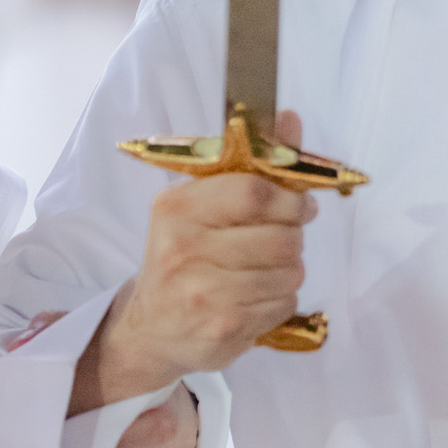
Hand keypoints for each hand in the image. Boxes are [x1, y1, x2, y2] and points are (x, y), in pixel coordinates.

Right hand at [69, 111, 315, 410]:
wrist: (149, 330)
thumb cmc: (183, 257)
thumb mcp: (202, 204)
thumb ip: (252, 162)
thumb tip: (291, 117)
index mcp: (177, 207)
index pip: (253, 192)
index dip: (290, 199)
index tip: (298, 205)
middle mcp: (185, 248)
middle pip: (282, 236)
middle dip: (292, 238)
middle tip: (276, 241)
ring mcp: (203, 293)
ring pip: (290, 272)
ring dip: (288, 271)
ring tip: (260, 273)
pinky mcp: (224, 329)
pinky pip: (284, 304)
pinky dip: (280, 301)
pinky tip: (253, 300)